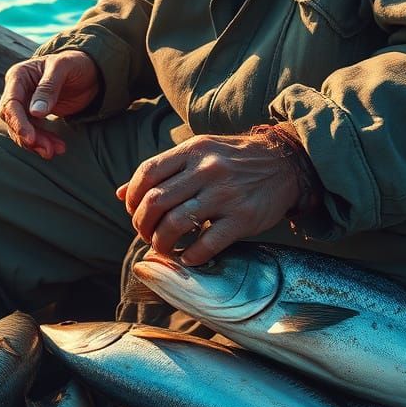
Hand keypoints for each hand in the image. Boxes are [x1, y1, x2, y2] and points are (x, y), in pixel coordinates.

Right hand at [0, 50, 98, 159]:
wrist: (89, 71)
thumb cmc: (75, 63)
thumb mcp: (63, 68)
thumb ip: (48, 87)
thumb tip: (35, 112)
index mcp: (19, 75)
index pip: (10, 103)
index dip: (18, 122)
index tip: (30, 138)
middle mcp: (18, 90)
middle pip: (13, 119)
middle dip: (28, 137)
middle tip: (47, 150)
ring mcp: (25, 104)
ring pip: (22, 130)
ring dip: (36, 144)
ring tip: (54, 151)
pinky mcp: (35, 116)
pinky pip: (34, 132)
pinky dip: (44, 142)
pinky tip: (57, 147)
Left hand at [116, 133, 299, 264]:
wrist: (284, 163)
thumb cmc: (234, 159)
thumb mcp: (198, 152)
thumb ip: (162, 170)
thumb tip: (121, 194)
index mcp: (193, 150)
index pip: (147, 172)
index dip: (133, 197)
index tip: (134, 212)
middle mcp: (206, 170)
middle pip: (156, 201)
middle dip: (143, 224)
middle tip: (146, 234)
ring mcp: (225, 194)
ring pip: (176, 223)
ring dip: (161, 242)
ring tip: (162, 247)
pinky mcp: (242, 218)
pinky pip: (207, 243)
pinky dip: (191, 256)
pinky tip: (188, 257)